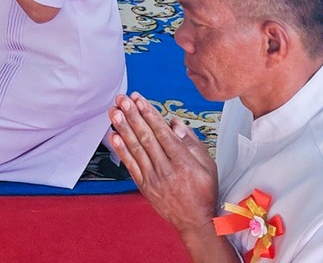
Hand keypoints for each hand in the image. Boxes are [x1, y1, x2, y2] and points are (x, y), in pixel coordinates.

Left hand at [108, 94, 218, 242]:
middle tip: (123, 99)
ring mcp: (154, 179)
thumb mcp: (208, 164)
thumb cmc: (204, 192)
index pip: (162, 133)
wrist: (196, 222)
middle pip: (146, 137)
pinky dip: (121, 151)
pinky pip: (131, 166)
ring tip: (115, 112)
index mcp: (183, 162)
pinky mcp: (145, 187)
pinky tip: (114, 137)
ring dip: (123, 128)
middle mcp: (166, 170)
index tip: (139, 99)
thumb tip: (175, 124)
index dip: (149, 114)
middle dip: (133, 115)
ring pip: (136, 149)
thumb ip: (192, 142)